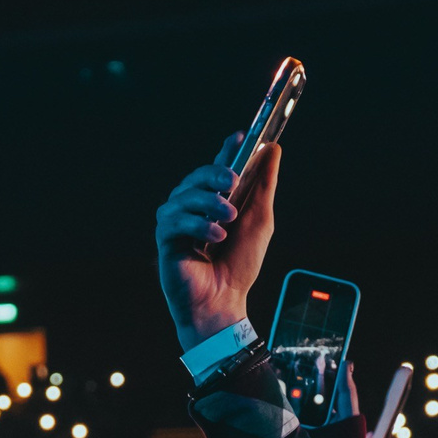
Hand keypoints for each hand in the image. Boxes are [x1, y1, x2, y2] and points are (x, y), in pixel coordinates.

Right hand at [154, 136, 279, 346]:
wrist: (224, 301)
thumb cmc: (239, 265)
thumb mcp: (260, 219)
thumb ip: (263, 185)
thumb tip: (272, 149)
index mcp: (214, 201)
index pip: (216, 168)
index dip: (226, 150)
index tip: (241, 137)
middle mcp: (192, 208)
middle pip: (196, 177)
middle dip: (214, 174)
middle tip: (232, 181)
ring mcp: (177, 223)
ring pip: (183, 195)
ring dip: (208, 202)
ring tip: (228, 218)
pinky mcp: (165, 240)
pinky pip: (174, 220)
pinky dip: (197, 224)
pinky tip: (215, 237)